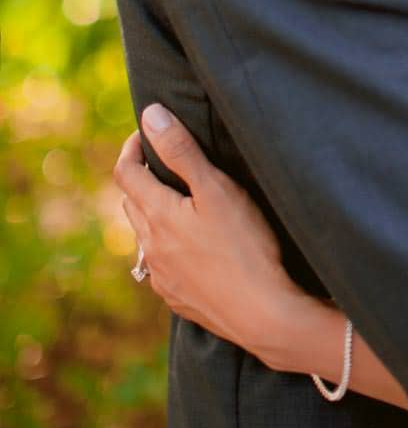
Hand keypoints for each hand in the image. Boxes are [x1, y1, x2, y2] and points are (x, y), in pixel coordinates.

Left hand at [114, 105, 304, 367]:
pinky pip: (162, 265)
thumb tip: (150, 115)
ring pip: (146, 236)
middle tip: (168, 161)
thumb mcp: (217, 188)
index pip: (126, 173)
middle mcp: (151, 248)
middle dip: (144, 178)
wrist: (262, 313)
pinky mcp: (177, 298)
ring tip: (183, 202)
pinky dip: (169, 247)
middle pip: (133, 203)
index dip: (132, 147)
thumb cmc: (245, 245)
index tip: (147, 132)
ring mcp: (163, 277)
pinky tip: (193, 247)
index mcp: (158, 215)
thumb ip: (182, 151)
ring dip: (155, 213)